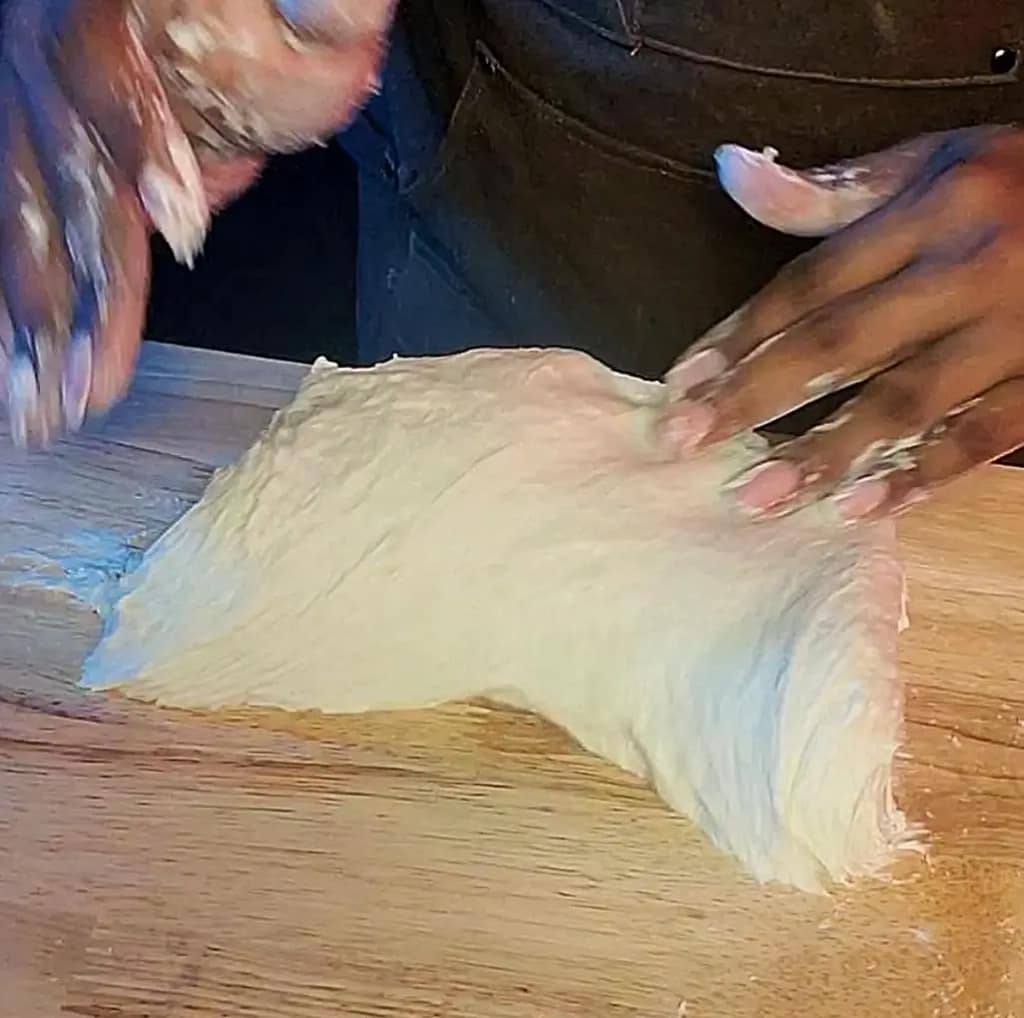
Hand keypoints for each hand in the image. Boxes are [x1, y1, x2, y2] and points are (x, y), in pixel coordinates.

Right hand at [0, 0, 392, 446]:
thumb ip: (311, 7)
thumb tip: (345, 14)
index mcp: (94, 12)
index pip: (102, 71)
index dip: (139, 144)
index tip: (180, 222)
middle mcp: (40, 65)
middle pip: (56, 185)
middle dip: (72, 294)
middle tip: (84, 388)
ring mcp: (25, 118)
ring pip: (21, 231)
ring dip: (31, 328)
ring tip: (39, 412)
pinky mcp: (26, 159)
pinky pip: (15, 240)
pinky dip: (16, 315)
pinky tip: (19, 379)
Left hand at [662, 126, 1023, 521]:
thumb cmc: (1018, 182)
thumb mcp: (932, 164)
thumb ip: (831, 189)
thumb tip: (731, 170)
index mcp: (934, 211)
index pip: (814, 282)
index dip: (742, 333)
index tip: (682, 382)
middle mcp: (970, 270)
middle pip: (844, 343)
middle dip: (758, 396)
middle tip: (687, 441)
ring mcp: (1015, 330)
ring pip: (908, 399)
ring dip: (826, 452)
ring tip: (757, 496)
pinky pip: (984, 436)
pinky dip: (922, 476)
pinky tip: (860, 509)